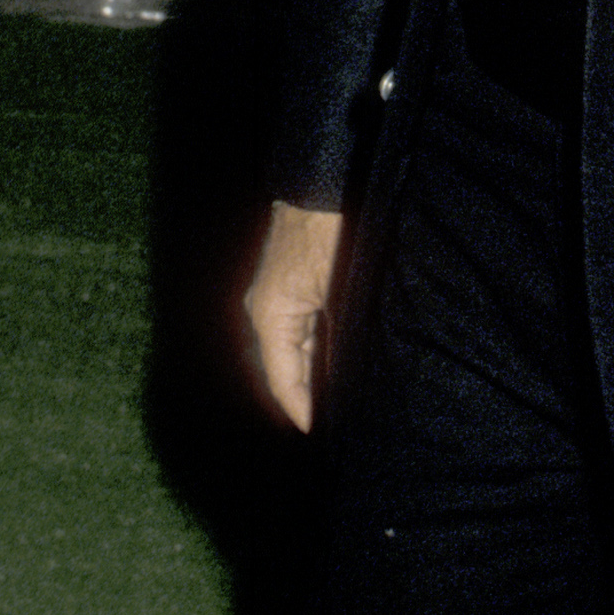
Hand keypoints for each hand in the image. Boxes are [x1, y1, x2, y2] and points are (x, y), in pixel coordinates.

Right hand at [244, 201, 344, 431]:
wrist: (323, 181)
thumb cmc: (331, 231)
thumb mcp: (341, 290)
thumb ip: (339, 338)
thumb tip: (347, 377)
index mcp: (271, 315)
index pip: (282, 380)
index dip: (302, 409)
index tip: (319, 432)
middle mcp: (266, 309)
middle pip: (286, 367)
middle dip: (309, 395)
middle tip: (338, 422)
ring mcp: (277, 295)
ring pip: (295, 347)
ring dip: (314, 371)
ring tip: (340, 398)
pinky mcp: (292, 282)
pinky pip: (302, 327)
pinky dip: (317, 348)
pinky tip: (339, 359)